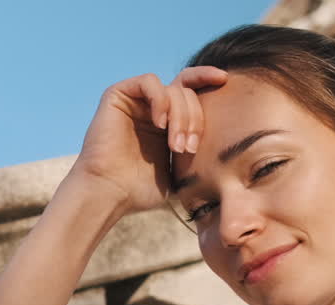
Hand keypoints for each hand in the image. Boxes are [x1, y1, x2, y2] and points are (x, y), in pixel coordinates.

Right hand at [68, 66, 227, 212]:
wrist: (109, 193)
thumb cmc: (139, 191)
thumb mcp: (179, 175)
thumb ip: (197, 158)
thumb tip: (225, 155)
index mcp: (166, 121)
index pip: (191, 91)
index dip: (207, 80)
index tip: (225, 81)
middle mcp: (150, 107)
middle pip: (186, 93)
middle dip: (194, 120)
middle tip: (187, 149)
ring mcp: (135, 100)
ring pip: (172, 89)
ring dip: (181, 116)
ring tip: (175, 145)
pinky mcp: (118, 95)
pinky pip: (149, 82)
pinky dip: (161, 99)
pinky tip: (160, 124)